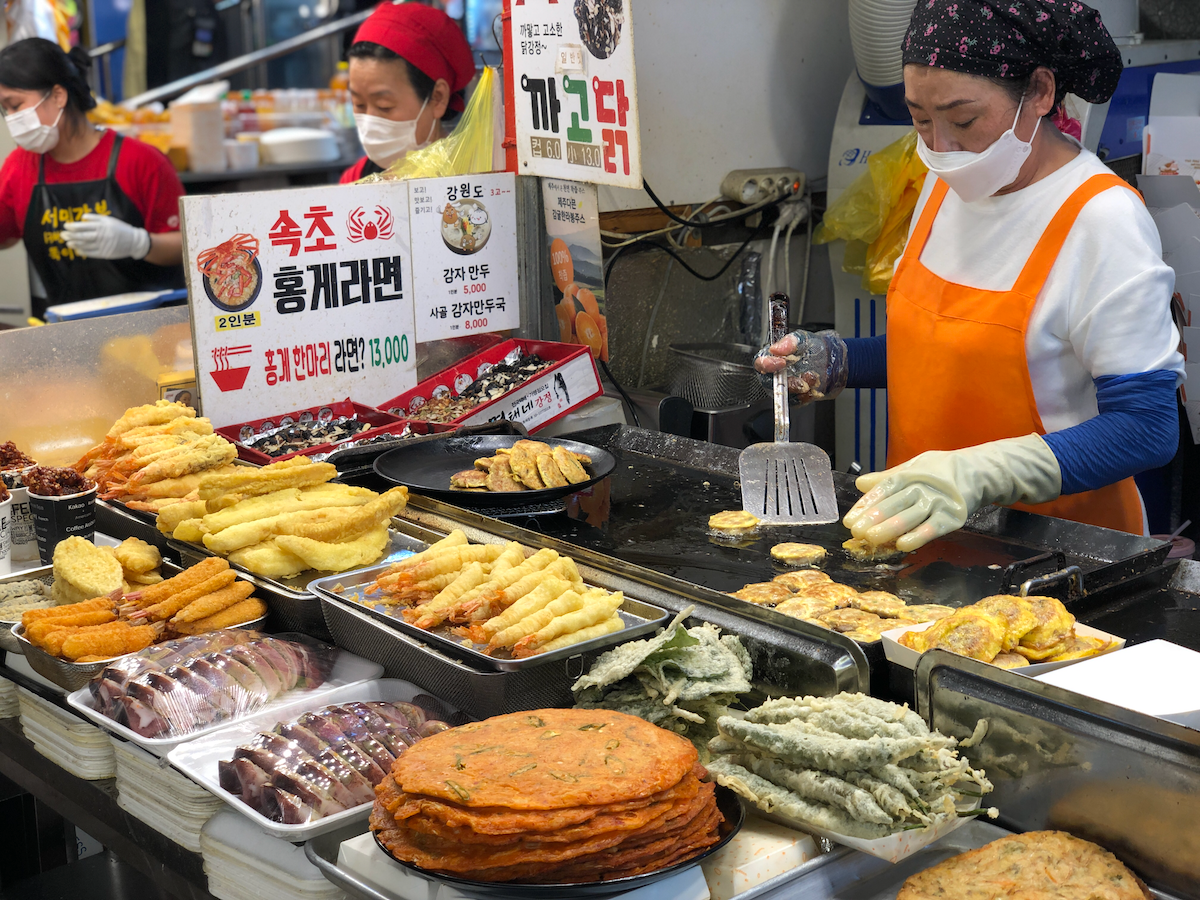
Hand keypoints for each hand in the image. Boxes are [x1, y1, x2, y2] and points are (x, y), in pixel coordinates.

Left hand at [62, 213, 150, 260]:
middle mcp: (101, 235)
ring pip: (85, 245)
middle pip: (82, 236)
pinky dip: (83, 251)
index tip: (66, 226)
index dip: (73, 227)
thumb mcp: (109, 219)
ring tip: (67, 243)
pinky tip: (77, 250)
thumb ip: (96, 218)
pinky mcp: (105, 253)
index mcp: (102, 226)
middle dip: (71, 235)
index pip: (84, 226)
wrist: (134, 241)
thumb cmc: (120, 228)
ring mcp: (103, 245)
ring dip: (75, 244)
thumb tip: (82, 217)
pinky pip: (91, 253)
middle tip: (62, 235)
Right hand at [753, 329, 847, 403]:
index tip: (782, 361)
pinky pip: (796, 402)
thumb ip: (789, 342)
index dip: (767, 364)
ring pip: (784, 395)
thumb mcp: (803, 339)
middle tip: (801, 379)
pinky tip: (815, 386)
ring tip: (813, 378)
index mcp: (773, 358)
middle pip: (770, 383)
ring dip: (800, 388)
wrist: (834, 360)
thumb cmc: (816, 348)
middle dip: (788, 382)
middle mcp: (776, 374)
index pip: (760, 363)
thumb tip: (775, 349)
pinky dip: (807, 396)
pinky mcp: (796, 398)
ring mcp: (786, 387)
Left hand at [842, 434, 1061, 551]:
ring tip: (872, 538)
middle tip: (856, 531)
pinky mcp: (953, 516)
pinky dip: (918, 536)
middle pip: (895, 503)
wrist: (979, 471)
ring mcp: (938, 502)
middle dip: (874, 518)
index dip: (866, 505)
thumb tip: (860, 483)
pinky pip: (933, 527)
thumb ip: (887, 478)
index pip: (883, 490)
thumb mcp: (913, 467)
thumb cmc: (941, 471)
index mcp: (909, 475)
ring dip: (891, 528)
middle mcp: (922, 487)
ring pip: (911, 516)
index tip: (849, 520)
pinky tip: (902, 545)